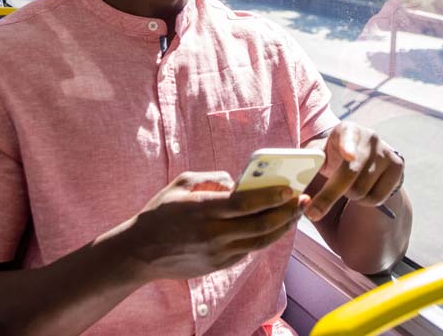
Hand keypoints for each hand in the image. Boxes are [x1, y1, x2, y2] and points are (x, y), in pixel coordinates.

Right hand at [124, 171, 307, 279]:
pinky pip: (247, 251)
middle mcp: (212, 234)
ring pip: (259, 242)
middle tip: (303, 201)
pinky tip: (273, 227)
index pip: (245, 204)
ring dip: (281, 228)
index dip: (271, 197)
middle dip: (286, 213)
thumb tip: (237, 181)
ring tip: (295, 215)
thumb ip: (212, 177)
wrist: (139, 253)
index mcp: (203, 209)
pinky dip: (263, 239)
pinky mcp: (218, 266)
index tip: (290, 189)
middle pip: (260, 226)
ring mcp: (216, 253)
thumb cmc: (159, 212)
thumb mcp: (181, 183)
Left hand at [306, 122, 403, 220]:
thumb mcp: (321, 152)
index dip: (347, 147)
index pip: (347, 137)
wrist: (365, 152)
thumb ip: (308, 163)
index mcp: (347, 130)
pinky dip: (365, 201)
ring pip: (361, 190)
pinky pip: (377, 197)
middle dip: (328, 196)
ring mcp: (386, 152)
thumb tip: (294, 181)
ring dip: (349, 196)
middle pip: (349, 174)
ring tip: (347, 187)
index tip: (347, 156)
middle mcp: (370, 137)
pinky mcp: (397, 167)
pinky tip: (363, 189)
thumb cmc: (335, 154)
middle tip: (312, 212)